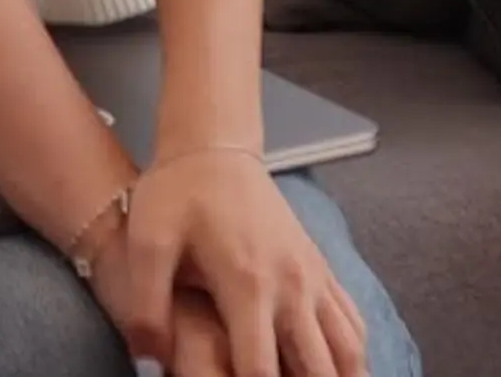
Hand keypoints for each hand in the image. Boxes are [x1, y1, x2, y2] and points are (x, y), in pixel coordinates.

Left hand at [90, 148, 368, 376]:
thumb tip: (149, 367)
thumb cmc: (178, 193)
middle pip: (317, 368)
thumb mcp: (148, 242)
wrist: (214, 147)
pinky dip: (353, 354)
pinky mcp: (319, 266)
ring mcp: (312, 275)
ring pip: (347, 348)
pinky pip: (351, 320)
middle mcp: (291, 285)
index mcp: (248, 284)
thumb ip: (147, 307)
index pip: (260, 370)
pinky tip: (344, 371)